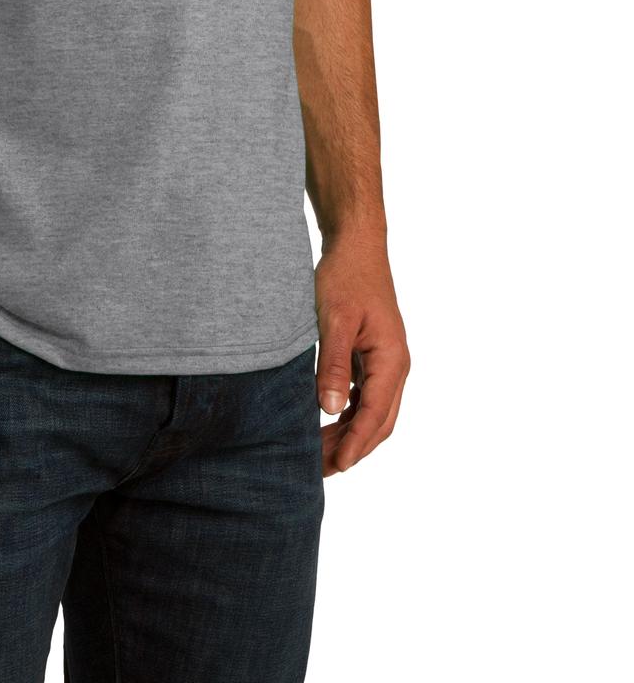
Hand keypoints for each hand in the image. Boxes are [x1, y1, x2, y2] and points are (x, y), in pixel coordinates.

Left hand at [314, 236, 408, 475]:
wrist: (356, 245)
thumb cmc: (346, 276)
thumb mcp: (335, 320)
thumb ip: (333, 365)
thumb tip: (329, 410)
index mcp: (392, 360)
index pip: (375, 415)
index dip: (355, 444)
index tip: (336, 467)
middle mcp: (396, 366)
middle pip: (378, 421)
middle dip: (352, 448)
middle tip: (320, 469)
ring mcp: (386, 361)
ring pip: (372, 411)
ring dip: (349, 433)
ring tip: (319, 452)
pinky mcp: (373, 355)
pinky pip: (365, 395)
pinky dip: (348, 414)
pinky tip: (326, 422)